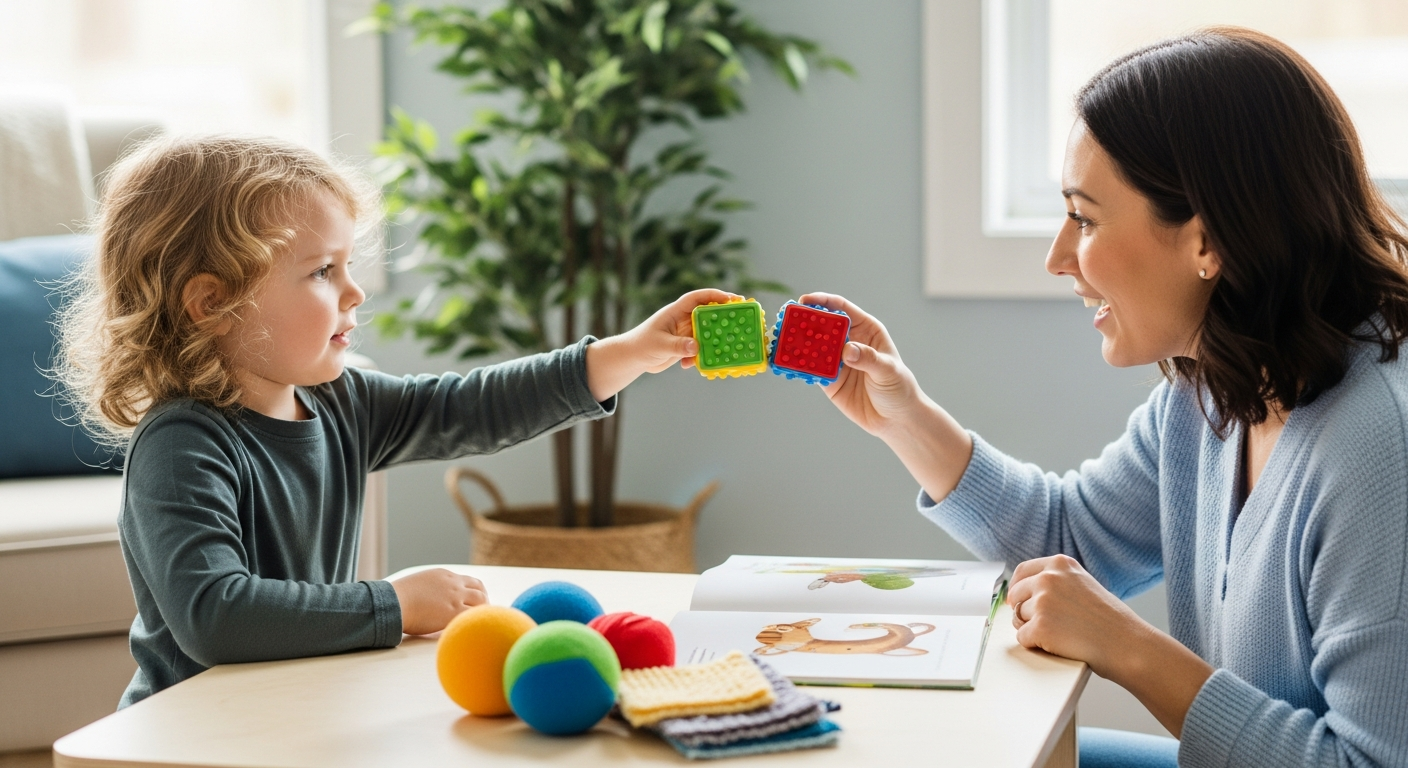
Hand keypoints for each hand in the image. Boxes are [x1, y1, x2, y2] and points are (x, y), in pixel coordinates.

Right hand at [388, 568, 487, 634]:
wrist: (393, 602)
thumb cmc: (397, 598)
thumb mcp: (417, 584)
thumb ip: (429, 588)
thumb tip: (428, 600)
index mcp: (444, 575)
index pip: (468, 581)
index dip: (475, 591)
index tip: (476, 601)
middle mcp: (453, 583)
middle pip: (479, 588)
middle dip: (484, 599)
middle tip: (484, 612)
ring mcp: (455, 597)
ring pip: (481, 601)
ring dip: (483, 610)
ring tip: (482, 621)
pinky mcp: (454, 612)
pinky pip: (473, 616)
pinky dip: (476, 621)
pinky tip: (475, 628)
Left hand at [585, 288, 738, 400]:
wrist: (633, 358)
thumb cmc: (641, 345)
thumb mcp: (659, 345)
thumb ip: (677, 346)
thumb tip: (696, 347)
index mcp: (676, 311)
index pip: (698, 298)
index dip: (715, 296)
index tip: (732, 298)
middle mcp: (683, 319)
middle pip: (708, 313)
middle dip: (724, 316)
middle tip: (741, 319)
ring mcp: (686, 332)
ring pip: (707, 332)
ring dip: (716, 339)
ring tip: (728, 345)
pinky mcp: (686, 345)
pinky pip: (701, 348)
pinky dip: (703, 356)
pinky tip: (696, 365)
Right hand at [796, 292, 924, 438]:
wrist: (895, 419)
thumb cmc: (898, 388)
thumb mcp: (888, 370)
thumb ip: (868, 358)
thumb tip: (847, 350)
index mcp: (866, 330)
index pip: (842, 309)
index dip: (823, 302)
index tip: (806, 300)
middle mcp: (848, 342)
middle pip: (822, 326)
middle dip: (804, 322)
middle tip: (786, 321)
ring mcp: (837, 361)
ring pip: (813, 347)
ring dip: (797, 344)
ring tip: (782, 342)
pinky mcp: (828, 380)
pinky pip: (811, 370)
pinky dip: (799, 367)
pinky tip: (788, 365)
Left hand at [1007, 555, 1146, 676]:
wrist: (1127, 644)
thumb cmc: (1110, 620)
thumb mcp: (1083, 584)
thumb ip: (1058, 582)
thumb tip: (1026, 591)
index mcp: (1060, 564)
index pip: (1022, 571)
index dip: (1017, 587)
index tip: (1015, 599)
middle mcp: (1048, 578)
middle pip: (1017, 595)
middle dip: (1024, 611)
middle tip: (1044, 624)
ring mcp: (1043, 602)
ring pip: (1018, 617)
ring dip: (1032, 628)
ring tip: (1061, 634)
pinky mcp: (1040, 627)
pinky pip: (1022, 637)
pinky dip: (1035, 644)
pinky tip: (1057, 645)